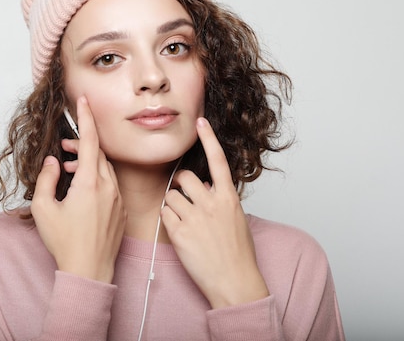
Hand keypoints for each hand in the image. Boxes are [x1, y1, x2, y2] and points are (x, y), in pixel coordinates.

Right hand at [30, 96, 126, 282]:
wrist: (89, 271)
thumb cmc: (65, 244)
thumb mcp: (44, 210)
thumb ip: (46, 179)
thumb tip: (52, 162)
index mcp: (89, 183)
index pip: (91, 141)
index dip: (86, 118)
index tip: (83, 101)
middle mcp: (108, 187)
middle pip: (98, 154)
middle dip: (82, 145)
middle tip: (64, 148)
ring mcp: (117, 198)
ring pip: (105, 168)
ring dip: (88, 162)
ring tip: (68, 168)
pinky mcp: (120, 209)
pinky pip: (111, 183)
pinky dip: (97, 177)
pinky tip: (82, 188)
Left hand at [161, 117, 268, 307]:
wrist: (235, 282)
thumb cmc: (238, 253)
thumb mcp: (236, 219)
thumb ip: (221, 199)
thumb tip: (206, 186)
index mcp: (228, 198)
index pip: (218, 160)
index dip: (208, 138)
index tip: (200, 121)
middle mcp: (211, 204)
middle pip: (184, 178)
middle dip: (181, 186)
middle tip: (186, 200)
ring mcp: (195, 218)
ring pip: (171, 196)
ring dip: (175, 205)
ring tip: (186, 223)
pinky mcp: (179, 233)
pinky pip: (165, 214)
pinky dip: (169, 220)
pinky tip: (181, 233)